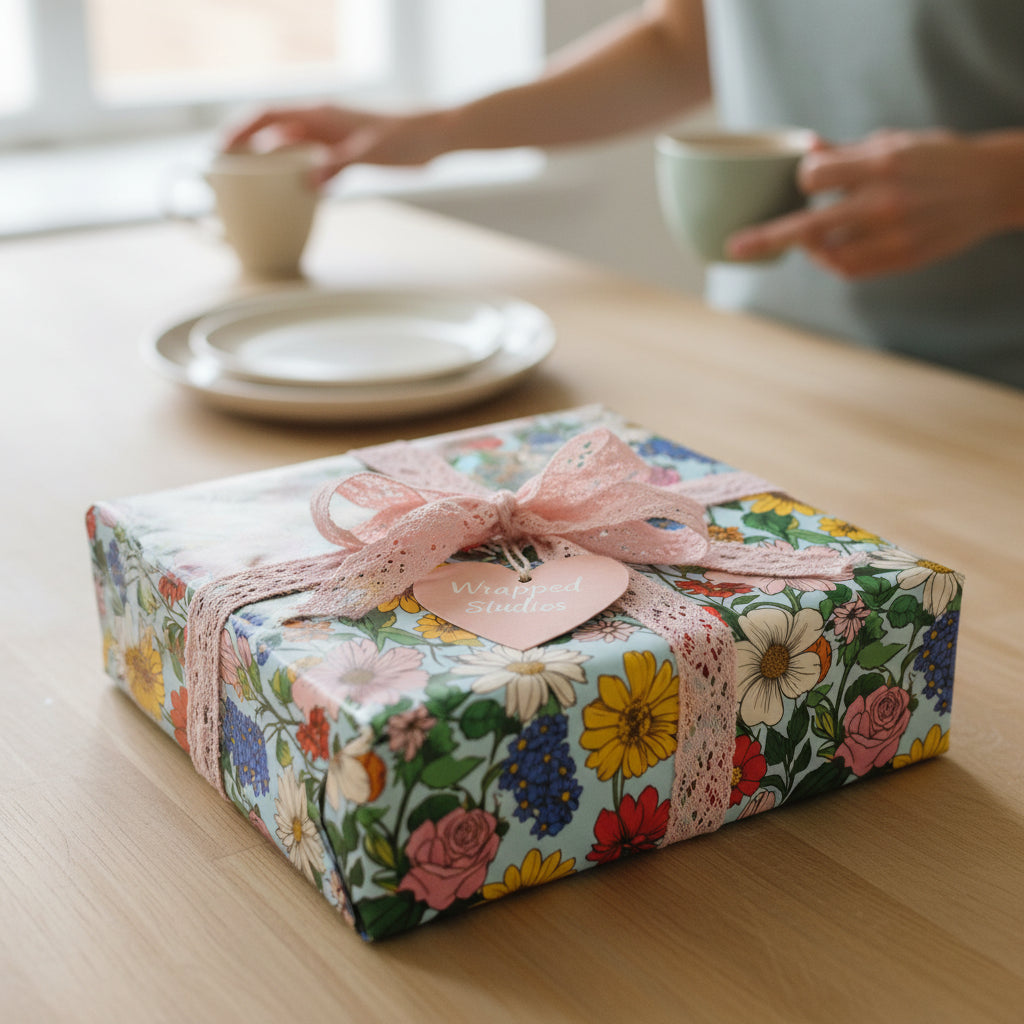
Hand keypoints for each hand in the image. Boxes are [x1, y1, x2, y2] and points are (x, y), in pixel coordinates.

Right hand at [222, 104, 442, 184]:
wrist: (434, 137)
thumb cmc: (404, 137)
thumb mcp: (367, 152)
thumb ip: (336, 166)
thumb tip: (308, 184)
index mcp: (320, 115)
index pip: (268, 116)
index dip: (241, 130)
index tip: (221, 148)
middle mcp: (321, 123)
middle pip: (273, 132)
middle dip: (248, 149)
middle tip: (226, 173)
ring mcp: (332, 138)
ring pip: (291, 149)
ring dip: (272, 165)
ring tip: (252, 187)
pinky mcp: (346, 154)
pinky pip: (313, 164)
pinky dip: (300, 177)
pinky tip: (296, 196)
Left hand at [726, 129, 1015, 277]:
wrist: (990, 187)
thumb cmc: (934, 159)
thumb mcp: (893, 143)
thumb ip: (847, 153)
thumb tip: (805, 149)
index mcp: (880, 163)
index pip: (814, 176)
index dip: (803, 179)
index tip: (808, 180)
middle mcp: (884, 202)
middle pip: (809, 227)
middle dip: (767, 238)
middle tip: (734, 248)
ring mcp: (894, 235)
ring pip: (828, 255)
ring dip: (810, 249)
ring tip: (810, 240)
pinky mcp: (902, 259)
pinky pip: (851, 269)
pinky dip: (833, 262)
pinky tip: (832, 251)